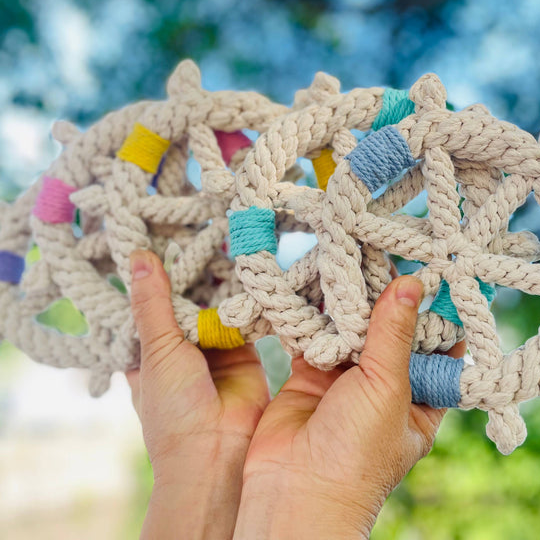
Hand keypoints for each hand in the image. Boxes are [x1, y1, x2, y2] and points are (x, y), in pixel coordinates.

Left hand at [126, 250, 269, 539]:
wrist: (217, 452)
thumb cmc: (173, 408)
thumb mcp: (156, 350)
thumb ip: (153, 304)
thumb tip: (139, 256)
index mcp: (153, 349)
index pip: (155, 302)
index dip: (160, 275)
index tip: (166, 238)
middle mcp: (184, 347)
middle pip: (191, 301)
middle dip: (198, 276)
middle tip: (206, 234)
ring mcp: (217, 350)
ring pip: (220, 308)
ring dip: (226, 286)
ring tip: (232, 243)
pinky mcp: (247, 354)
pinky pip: (248, 321)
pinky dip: (251, 303)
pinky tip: (254, 272)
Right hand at [234, 275, 464, 538]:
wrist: (293, 489)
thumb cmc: (356, 454)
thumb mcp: (387, 389)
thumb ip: (394, 334)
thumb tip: (412, 284)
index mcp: (420, 398)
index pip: (437, 347)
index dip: (436, 312)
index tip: (432, 271)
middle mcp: (385, 386)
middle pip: (390, 330)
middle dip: (385, 297)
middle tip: (383, 253)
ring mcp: (346, 379)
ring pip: (351, 329)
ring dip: (348, 301)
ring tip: (349, 259)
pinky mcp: (311, 373)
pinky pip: (316, 334)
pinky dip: (314, 312)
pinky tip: (315, 283)